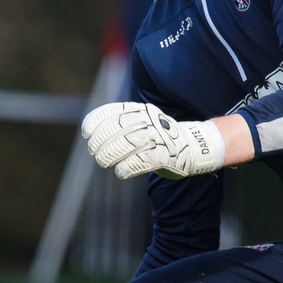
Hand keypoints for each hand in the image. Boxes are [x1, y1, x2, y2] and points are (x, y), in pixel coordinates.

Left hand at [81, 102, 225, 179]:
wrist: (195, 146)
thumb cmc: (161, 137)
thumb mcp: (143, 122)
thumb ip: (122, 125)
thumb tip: (93, 136)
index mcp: (141, 111)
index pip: (112, 111)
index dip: (95, 122)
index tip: (87, 133)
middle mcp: (149, 121)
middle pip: (116, 129)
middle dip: (100, 142)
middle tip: (95, 152)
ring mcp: (159, 137)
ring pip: (126, 143)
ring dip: (109, 155)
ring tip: (104, 162)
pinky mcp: (166, 155)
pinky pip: (141, 161)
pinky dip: (126, 168)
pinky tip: (120, 171)